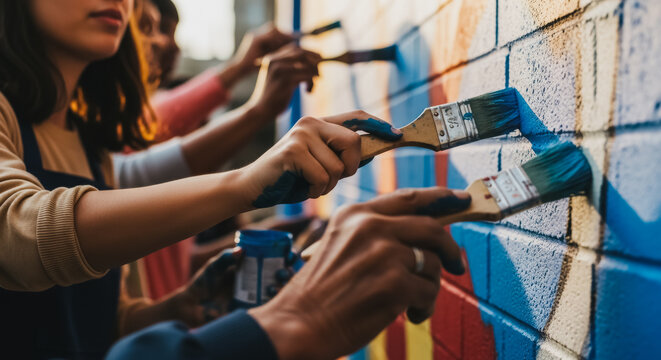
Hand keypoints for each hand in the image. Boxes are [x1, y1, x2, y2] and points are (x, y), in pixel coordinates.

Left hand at [176, 247, 297, 326]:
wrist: (193, 306)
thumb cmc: (203, 283)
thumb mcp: (214, 267)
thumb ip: (225, 258)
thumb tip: (241, 251)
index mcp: (250, 266)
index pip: (273, 257)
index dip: (285, 255)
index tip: (289, 253)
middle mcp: (257, 279)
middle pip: (280, 273)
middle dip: (288, 270)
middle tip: (284, 271)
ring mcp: (256, 294)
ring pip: (279, 288)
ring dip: (283, 284)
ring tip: (276, 283)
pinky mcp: (252, 309)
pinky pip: (269, 304)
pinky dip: (274, 298)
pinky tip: (271, 293)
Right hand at [233, 24, 294, 73]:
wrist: (240, 70)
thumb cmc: (254, 67)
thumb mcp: (268, 57)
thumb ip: (277, 52)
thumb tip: (292, 50)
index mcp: (260, 36)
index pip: (275, 31)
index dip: (285, 35)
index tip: (295, 42)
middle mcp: (256, 32)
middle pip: (275, 28)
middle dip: (285, 35)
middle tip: (295, 42)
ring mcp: (255, 34)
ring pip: (273, 30)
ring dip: (282, 37)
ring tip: (289, 46)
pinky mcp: (255, 39)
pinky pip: (269, 36)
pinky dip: (277, 42)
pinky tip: (283, 49)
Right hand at [239, 111, 400, 208]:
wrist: (250, 188)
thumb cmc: (289, 179)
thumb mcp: (320, 166)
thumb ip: (341, 157)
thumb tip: (374, 152)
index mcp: (320, 123)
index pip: (357, 116)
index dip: (379, 125)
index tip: (397, 135)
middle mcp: (311, 122)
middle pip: (355, 143)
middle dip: (350, 168)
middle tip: (330, 178)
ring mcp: (301, 134)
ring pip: (339, 166)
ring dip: (328, 185)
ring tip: (310, 183)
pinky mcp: (293, 150)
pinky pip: (323, 177)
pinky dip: (316, 190)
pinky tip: (301, 187)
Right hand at [248, 45, 321, 119]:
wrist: (261, 110)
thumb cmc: (274, 96)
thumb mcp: (281, 77)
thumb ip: (291, 68)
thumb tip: (314, 61)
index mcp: (272, 58)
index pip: (295, 48)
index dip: (309, 53)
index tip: (318, 61)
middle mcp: (274, 60)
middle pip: (302, 53)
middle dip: (314, 62)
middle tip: (319, 74)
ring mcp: (279, 70)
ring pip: (306, 64)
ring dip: (314, 74)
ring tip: (311, 85)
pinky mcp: (285, 81)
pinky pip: (306, 76)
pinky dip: (311, 82)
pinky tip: (308, 91)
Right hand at [249, 187, 470, 359]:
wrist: (297, 324)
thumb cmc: (320, 292)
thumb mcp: (340, 245)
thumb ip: (375, 234)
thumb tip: (422, 237)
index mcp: (355, 214)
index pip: (408, 198)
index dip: (440, 197)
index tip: (460, 198)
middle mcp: (371, 227)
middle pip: (431, 228)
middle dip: (450, 249)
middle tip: (457, 265)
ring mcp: (384, 254)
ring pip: (432, 264)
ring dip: (430, 287)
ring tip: (413, 305)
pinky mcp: (395, 284)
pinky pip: (429, 292)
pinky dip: (424, 307)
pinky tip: (409, 315)